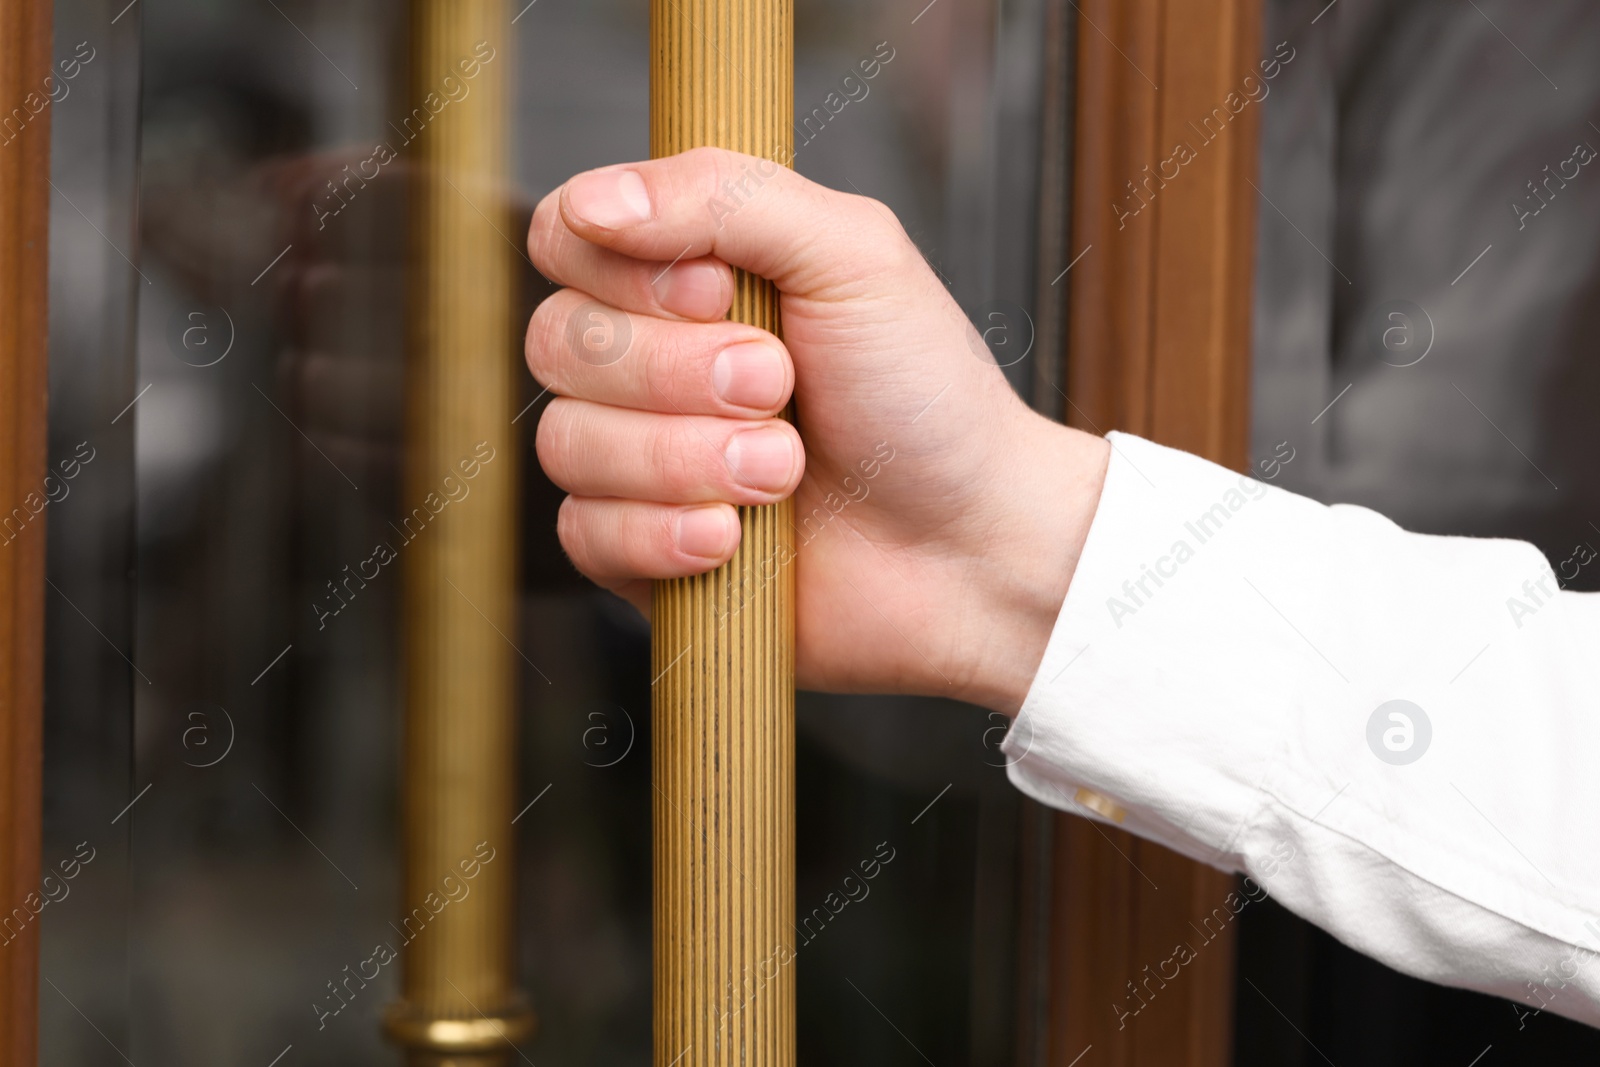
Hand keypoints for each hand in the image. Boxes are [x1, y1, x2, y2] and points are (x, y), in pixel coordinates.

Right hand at [525, 148, 1108, 713]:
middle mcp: (649, 360)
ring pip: (568, 443)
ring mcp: (639, 458)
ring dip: (686, 459)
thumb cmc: (926, 394)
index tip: (724, 291)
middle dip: (678, 372)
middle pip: (558, 341)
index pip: (568, 238)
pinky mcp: (639, 551)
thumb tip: (595, 203)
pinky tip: (736, 540)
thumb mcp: (853, 255)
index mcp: (688, 272)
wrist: (970, 542)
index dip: (629, 272)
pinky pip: (584, 534)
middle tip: (780, 387)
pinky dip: (664, 535)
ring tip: (783, 471)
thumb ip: (724, 198)